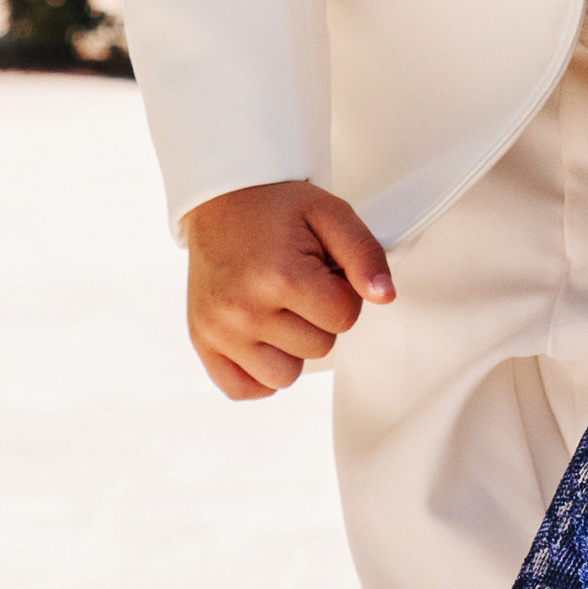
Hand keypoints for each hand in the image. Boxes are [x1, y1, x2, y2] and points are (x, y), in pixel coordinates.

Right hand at [183, 177, 393, 399]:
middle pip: (319, 348)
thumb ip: (366, 254)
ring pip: (286, 376)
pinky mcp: (202, 344)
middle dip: (318, 317)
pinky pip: (245, 389)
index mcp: (279, 277)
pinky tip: (262, 336)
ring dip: (292, 346)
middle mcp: (244, 310)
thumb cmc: (276, 207)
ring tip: (278, 306)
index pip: (345, 317)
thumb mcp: (331, 214)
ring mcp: (219, 331)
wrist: (222, 199)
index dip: (342, 291)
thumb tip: (385, 296)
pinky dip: (259, 372)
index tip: (323, 269)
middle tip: (298, 281)